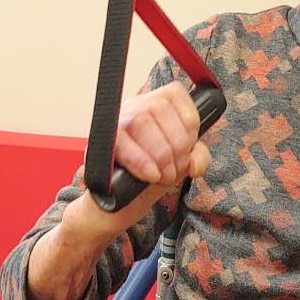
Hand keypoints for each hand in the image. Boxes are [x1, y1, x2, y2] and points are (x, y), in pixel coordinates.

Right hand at [67, 82, 209, 240]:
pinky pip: (122, 143)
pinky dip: (142, 162)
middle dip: (176, 145)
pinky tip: (150, 176)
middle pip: (159, 108)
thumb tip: (194, 162)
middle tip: (174, 170)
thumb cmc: (150, 175)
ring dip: (160, 155)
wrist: (116, 204)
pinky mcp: (101, 142)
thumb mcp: (181, 164)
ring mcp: (115, 122)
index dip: (188, 123)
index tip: (187, 147)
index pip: (176, 94)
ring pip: (142, 122)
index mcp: (155, 102)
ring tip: (163, 176)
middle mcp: (133, 105)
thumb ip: (198, 158)